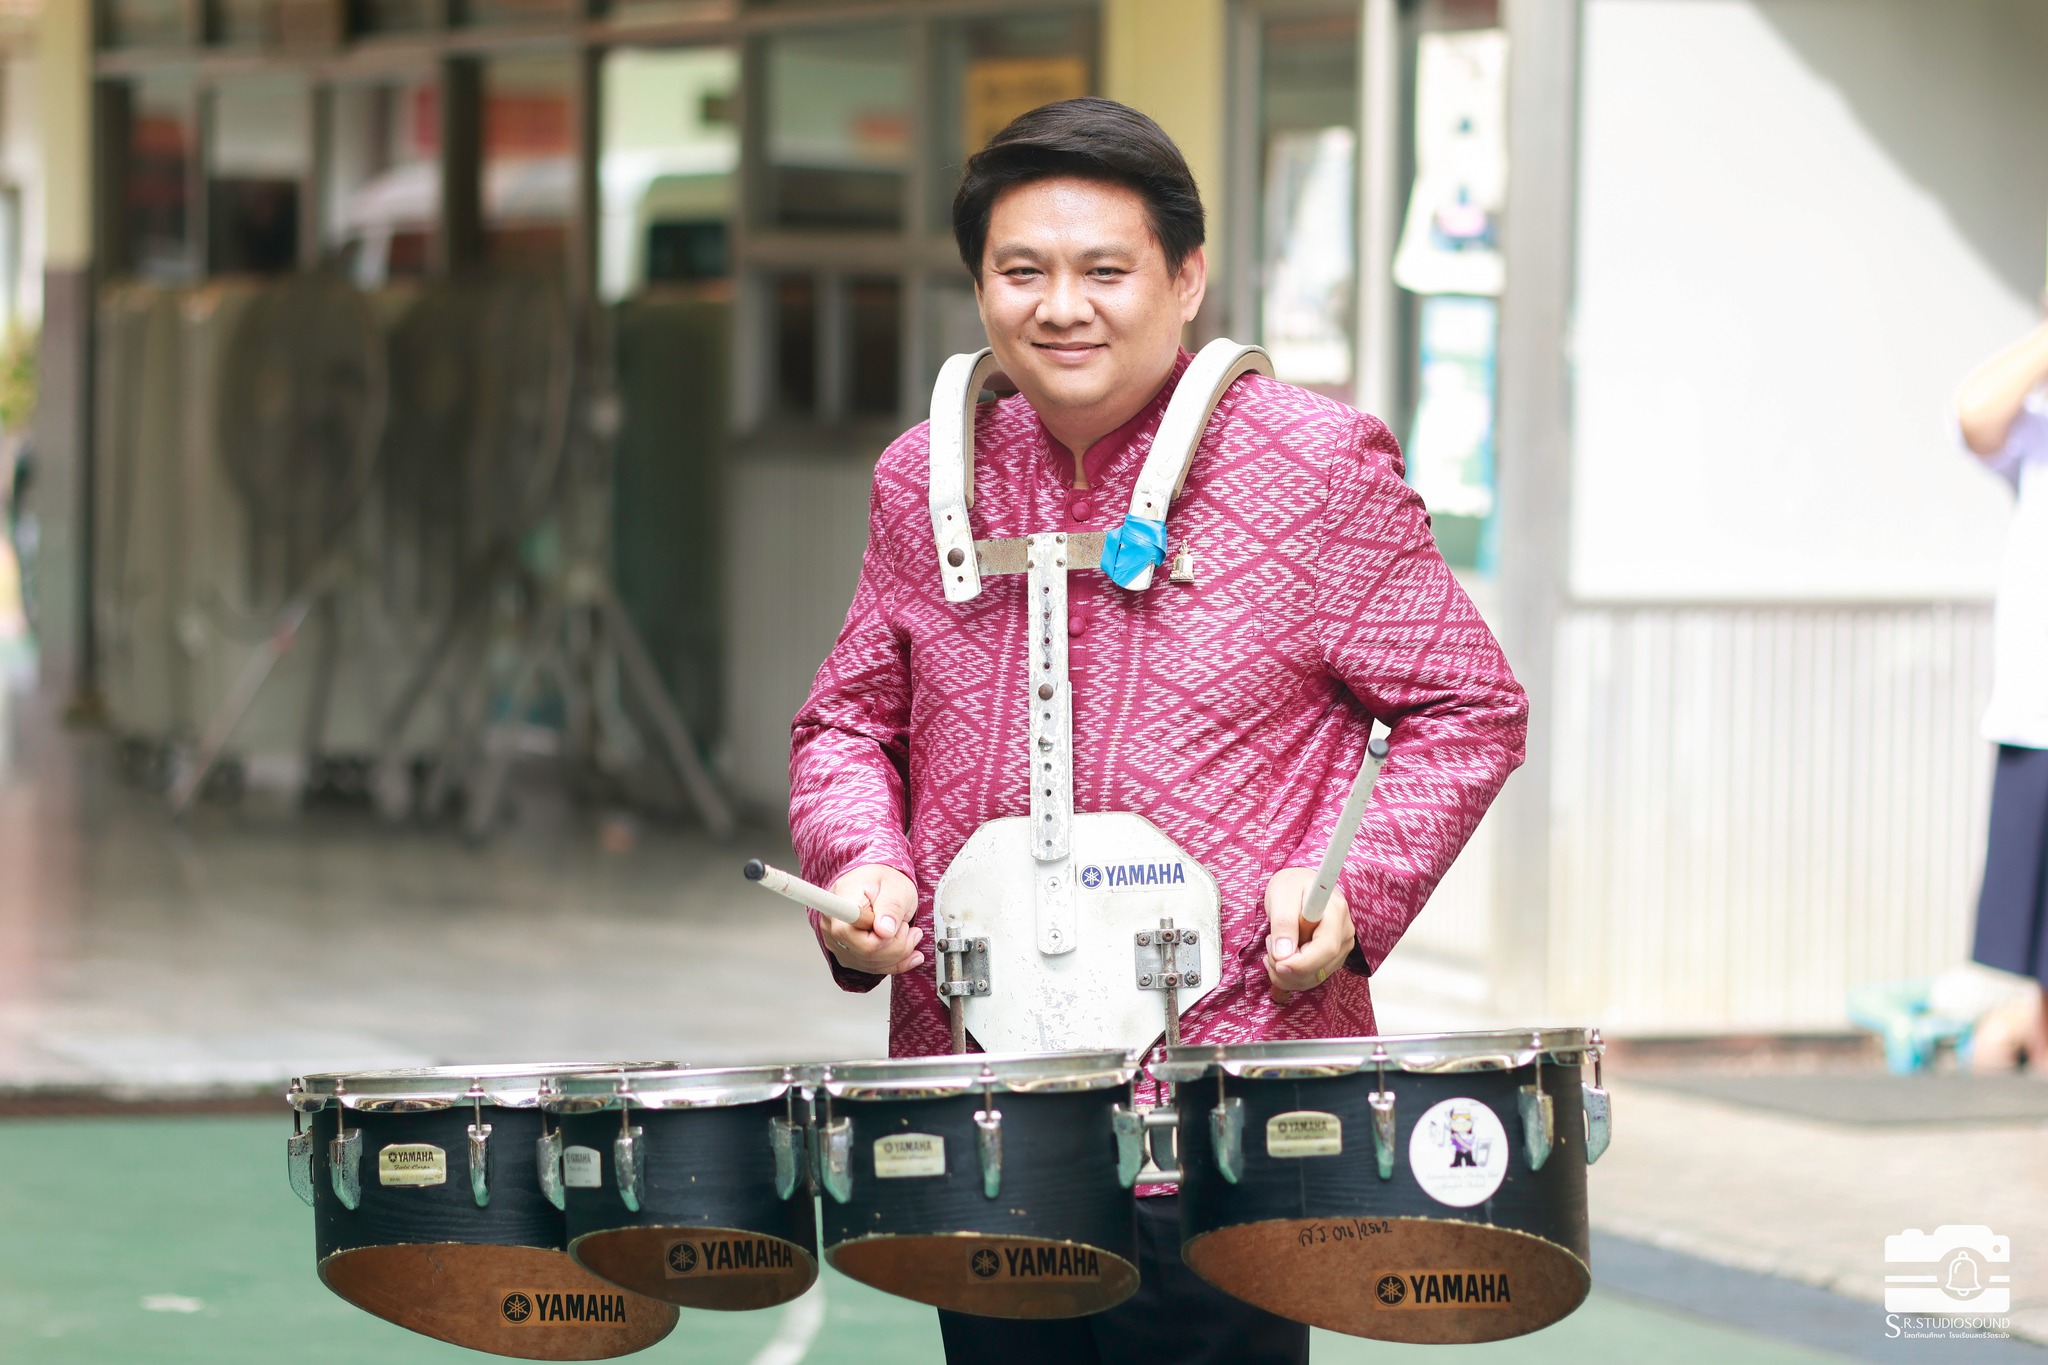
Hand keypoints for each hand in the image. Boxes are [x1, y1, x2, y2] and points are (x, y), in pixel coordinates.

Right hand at [822, 864, 923, 976]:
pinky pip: (871, 967)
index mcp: (841, 901)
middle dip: (897, 945)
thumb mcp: (895, 887)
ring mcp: (837, 942)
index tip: (897, 928)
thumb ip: (890, 907)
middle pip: (865, 952)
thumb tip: (885, 930)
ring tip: (910, 934)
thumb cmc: (884, 881)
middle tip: (910, 928)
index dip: (878, 936)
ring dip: (898, 954)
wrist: (879, 885)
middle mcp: (832, 924)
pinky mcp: (847, 954)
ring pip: (870, 963)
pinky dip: (894, 962)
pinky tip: (909, 952)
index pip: (851, 932)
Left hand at [1263, 867, 1355, 1005]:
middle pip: (1320, 968)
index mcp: (1336, 912)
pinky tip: (1281, 955)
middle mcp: (1344, 932)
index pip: (1326, 949)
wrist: (1299, 884)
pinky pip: (1312, 977)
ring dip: (1287, 973)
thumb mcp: (1281, 895)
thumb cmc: (1291, 885)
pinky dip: (1291, 974)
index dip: (1301, 963)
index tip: (1277, 962)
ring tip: (1273, 946)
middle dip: (1288, 969)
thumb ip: (1283, 923)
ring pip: (1314, 977)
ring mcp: (1341, 946)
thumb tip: (1283, 955)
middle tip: (1268, 947)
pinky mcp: (1333, 958)